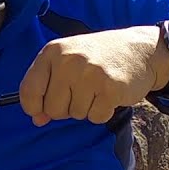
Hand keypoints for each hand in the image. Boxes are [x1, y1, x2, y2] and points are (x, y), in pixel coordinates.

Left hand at [19, 25, 167, 125]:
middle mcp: (68, 61)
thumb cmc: (98, 57)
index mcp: (52, 52)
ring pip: (76, 114)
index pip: (28, 90)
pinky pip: (96, 117)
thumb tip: (37, 119)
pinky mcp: (110, 88)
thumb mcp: (67, 63)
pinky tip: (109, 94)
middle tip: (82, 92)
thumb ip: (47, 88)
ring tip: (97, 88)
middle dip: (66, 108)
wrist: (140, 49)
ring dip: (87, 108)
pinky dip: (103, 112)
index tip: (40, 110)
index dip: (33, 107)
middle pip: (52, 109)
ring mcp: (89, 74)